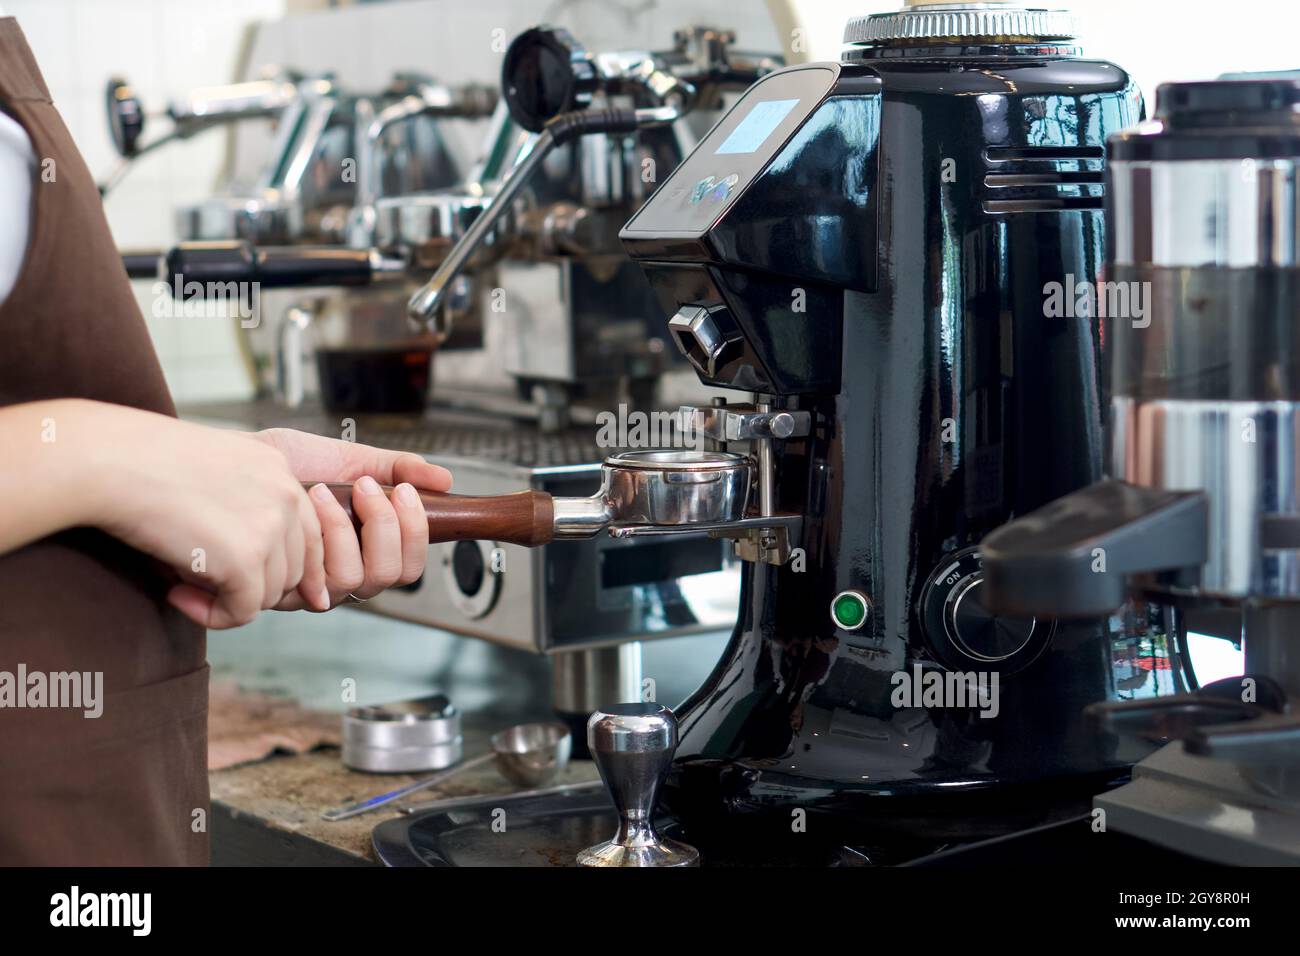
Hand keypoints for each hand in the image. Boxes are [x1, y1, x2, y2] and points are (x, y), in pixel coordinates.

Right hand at [77, 404, 331, 628]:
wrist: (109, 461)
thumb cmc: (142, 462)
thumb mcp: (212, 469)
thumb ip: (243, 501)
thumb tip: (252, 555)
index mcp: (279, 469)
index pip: (310, 533)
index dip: (297, 570)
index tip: (282, 596)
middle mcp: (285, 494)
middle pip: (295, 568)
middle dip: (255, 586)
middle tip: (204, 585)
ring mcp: (270, 526)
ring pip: (271, 593)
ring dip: (230, 600)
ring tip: (182, 584)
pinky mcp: (245, 558)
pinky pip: (244, 611)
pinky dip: (213, 616)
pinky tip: (176, 594)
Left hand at [251, 428, 450, 609]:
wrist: (229, 462)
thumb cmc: (279, 465)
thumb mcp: (346, 458)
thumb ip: (395, 468)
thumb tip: (445, 480)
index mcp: (363, 549)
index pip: (409, 563)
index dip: (416, 531)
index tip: (404, 491)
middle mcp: (342, 574)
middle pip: (394, 576)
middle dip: (389, 527)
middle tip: (367, 488)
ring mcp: (313, 586)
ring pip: (360, 580)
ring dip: (349, 528)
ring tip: (327, 492)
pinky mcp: (283, 591)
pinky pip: (323, 579)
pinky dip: (325, 532)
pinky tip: (309, 501)